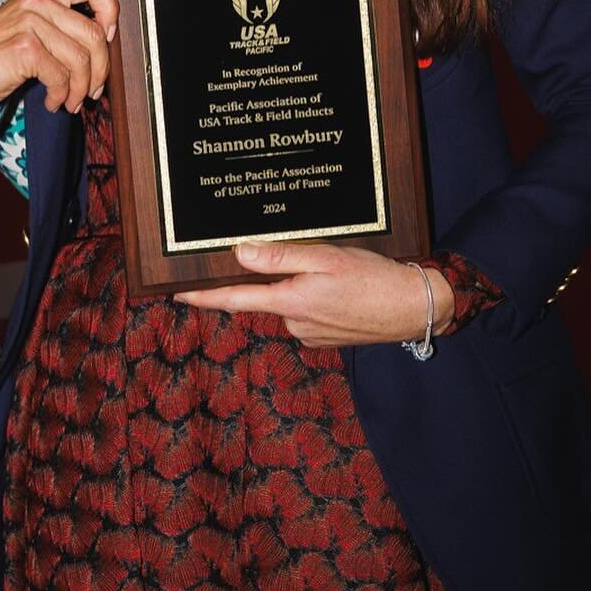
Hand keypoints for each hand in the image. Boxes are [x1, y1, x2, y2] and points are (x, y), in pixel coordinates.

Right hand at [0, 0, 117, 116]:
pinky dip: (61, 95)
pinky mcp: (25, 48)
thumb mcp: (27, 27)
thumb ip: (60, 26)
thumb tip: (102, 47)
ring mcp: (30, 22)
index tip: (108, 37)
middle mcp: (37, 0)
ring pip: (82, 59)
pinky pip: (62, 76)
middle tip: (92, 90)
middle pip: (95, 33)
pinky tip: (52, 101)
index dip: (110, 10)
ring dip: (80, 89)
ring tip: (69, 100)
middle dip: (100, 69)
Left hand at [176, 240, 455, 346]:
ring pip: (290, 300)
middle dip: (277, 274)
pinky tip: (342, 286)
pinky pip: (308, 310)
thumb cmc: (373, 279)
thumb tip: (240, 253)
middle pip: (267, 293)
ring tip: (337, 270)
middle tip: (308, 256)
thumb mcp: (327, 258)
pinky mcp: (325, 337)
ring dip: (302, 284)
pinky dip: (318, 296)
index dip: (202, 295)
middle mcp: (293, 322)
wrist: (415, 309)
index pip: (234, 299)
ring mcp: (309, 332)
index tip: (175, 292)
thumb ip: (281, 256)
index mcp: (290, 301)